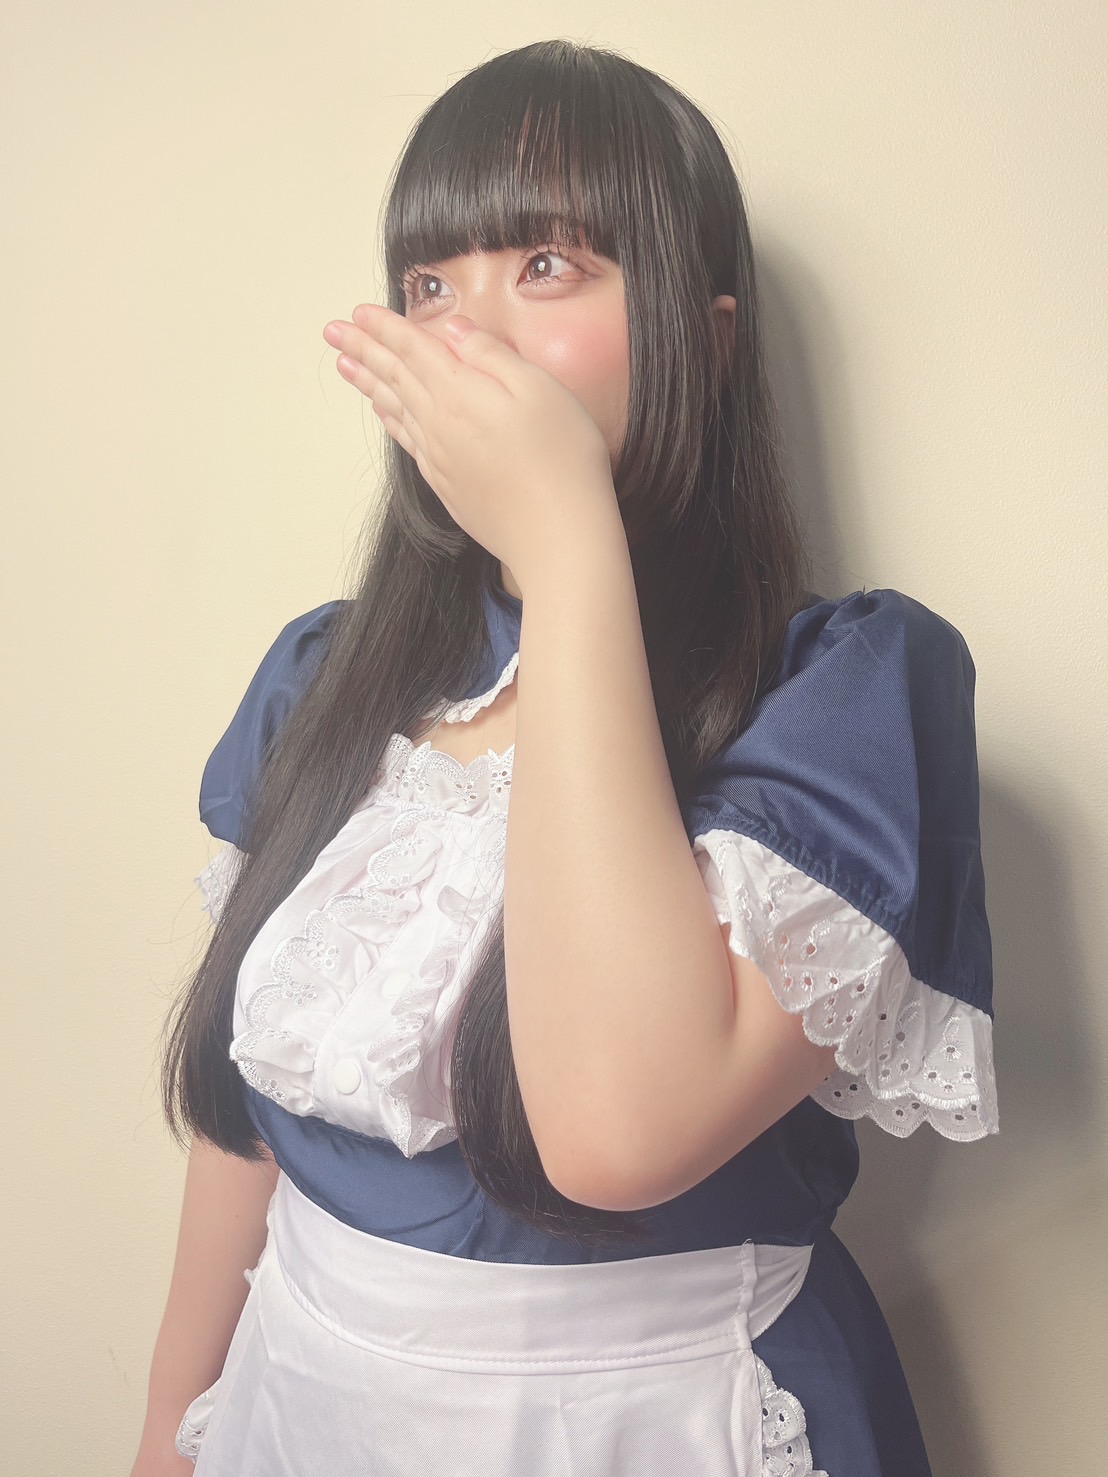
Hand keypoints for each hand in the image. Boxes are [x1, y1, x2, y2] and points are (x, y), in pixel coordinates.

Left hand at [322, 305, 618, 583]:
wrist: (556, 537)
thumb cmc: (562, 461)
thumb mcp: (539, 389)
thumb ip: (492, 355)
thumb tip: (454, 329)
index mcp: (461, 392)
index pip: (414, 349)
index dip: (385, 328)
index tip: (359, 312)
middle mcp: (439, 424)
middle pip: (395, 377)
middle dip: (362, 349)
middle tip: (332, 330)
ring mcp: (439, 458)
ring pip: (394, 409)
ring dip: (368, 383)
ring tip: (343, 365)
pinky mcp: (447, 484)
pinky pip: (407, 440)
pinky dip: (390, 420)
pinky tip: (383, 413)